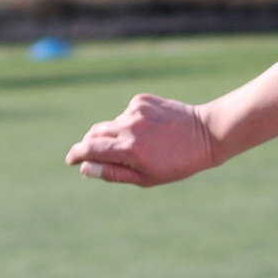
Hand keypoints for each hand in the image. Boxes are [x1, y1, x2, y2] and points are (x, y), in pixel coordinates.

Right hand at [66, 93, 218, 186]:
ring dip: (117, 134)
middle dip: (90, 144)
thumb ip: (114, 173)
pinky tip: (152, 130)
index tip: (70, 159)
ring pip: (112, 124)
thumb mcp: (147, 177)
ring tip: (141, 145)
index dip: (76, 154)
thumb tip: (85, 168)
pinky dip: (132, 122)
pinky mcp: (142, 100)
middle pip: (95, 133)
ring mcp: (135, 111)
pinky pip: (128, 113)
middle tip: (94, 153)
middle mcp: (128, 128)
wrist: (207, 135)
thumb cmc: (179, 163)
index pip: (89, 149)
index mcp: (129, 150)